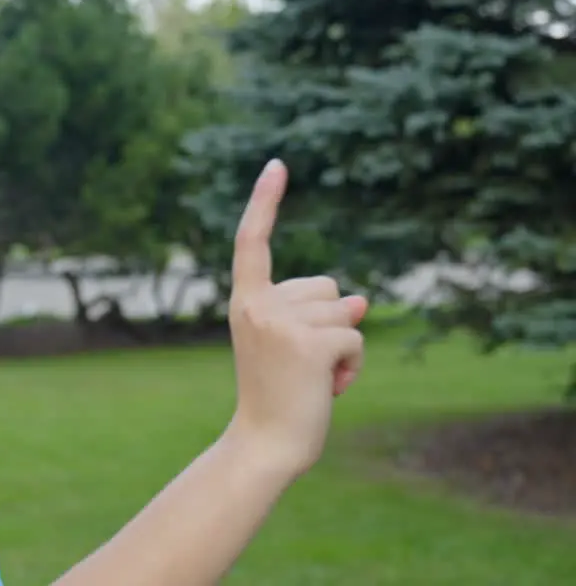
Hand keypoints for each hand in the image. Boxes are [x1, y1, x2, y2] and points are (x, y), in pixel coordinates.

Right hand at [223, 159, 366, 476]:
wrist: (266, 444)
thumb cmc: (279, 396)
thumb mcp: (292, 345)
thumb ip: (317, 315)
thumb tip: (362, 301)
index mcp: (246, 302)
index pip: (252, 242)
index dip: (265, 202)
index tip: (277, 164)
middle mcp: (257, 305)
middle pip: (324, 288)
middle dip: (329, 323)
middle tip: (300, 365)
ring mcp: (281, 323)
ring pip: (345, 313)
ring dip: (343, 349)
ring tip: (313, 379)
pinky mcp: (309, 344)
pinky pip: (354, 339)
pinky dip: (352, 368)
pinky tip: (330, 388)